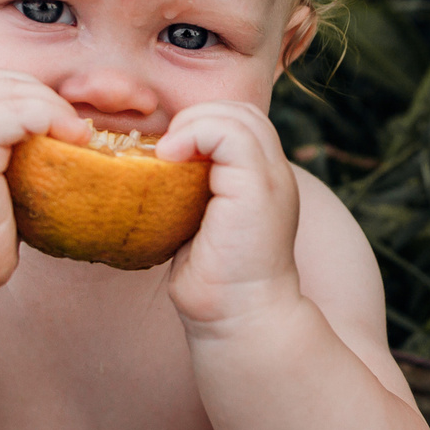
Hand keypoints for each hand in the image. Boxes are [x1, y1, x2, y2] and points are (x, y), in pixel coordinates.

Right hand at [0, 68, 88, 301]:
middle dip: (43, 96)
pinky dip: (47, 119)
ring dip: (50, 106)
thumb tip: (58, 148)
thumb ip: (7, 160)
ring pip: (8, 90)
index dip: (29, 94)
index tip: (60, 125)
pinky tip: (69, 142)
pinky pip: (14, 114)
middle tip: (76, 129)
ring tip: (77, 135)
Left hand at [153, 101, 303, 329]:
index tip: (168, 156)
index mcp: (262, 180)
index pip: (238, 122)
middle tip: (165, 152)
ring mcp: (271, 179)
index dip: (201, 125)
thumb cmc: (214, 283)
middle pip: (240, 110)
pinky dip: (195, 133)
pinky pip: (230, 132)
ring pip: (237, 113)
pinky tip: (170, 158)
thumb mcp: (201, 223)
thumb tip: (154, 167)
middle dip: (196, 118)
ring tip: (168, 155)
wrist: (240, 319)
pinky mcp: (258, 188)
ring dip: (193, 124)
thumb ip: (194, 191)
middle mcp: (275, 174)